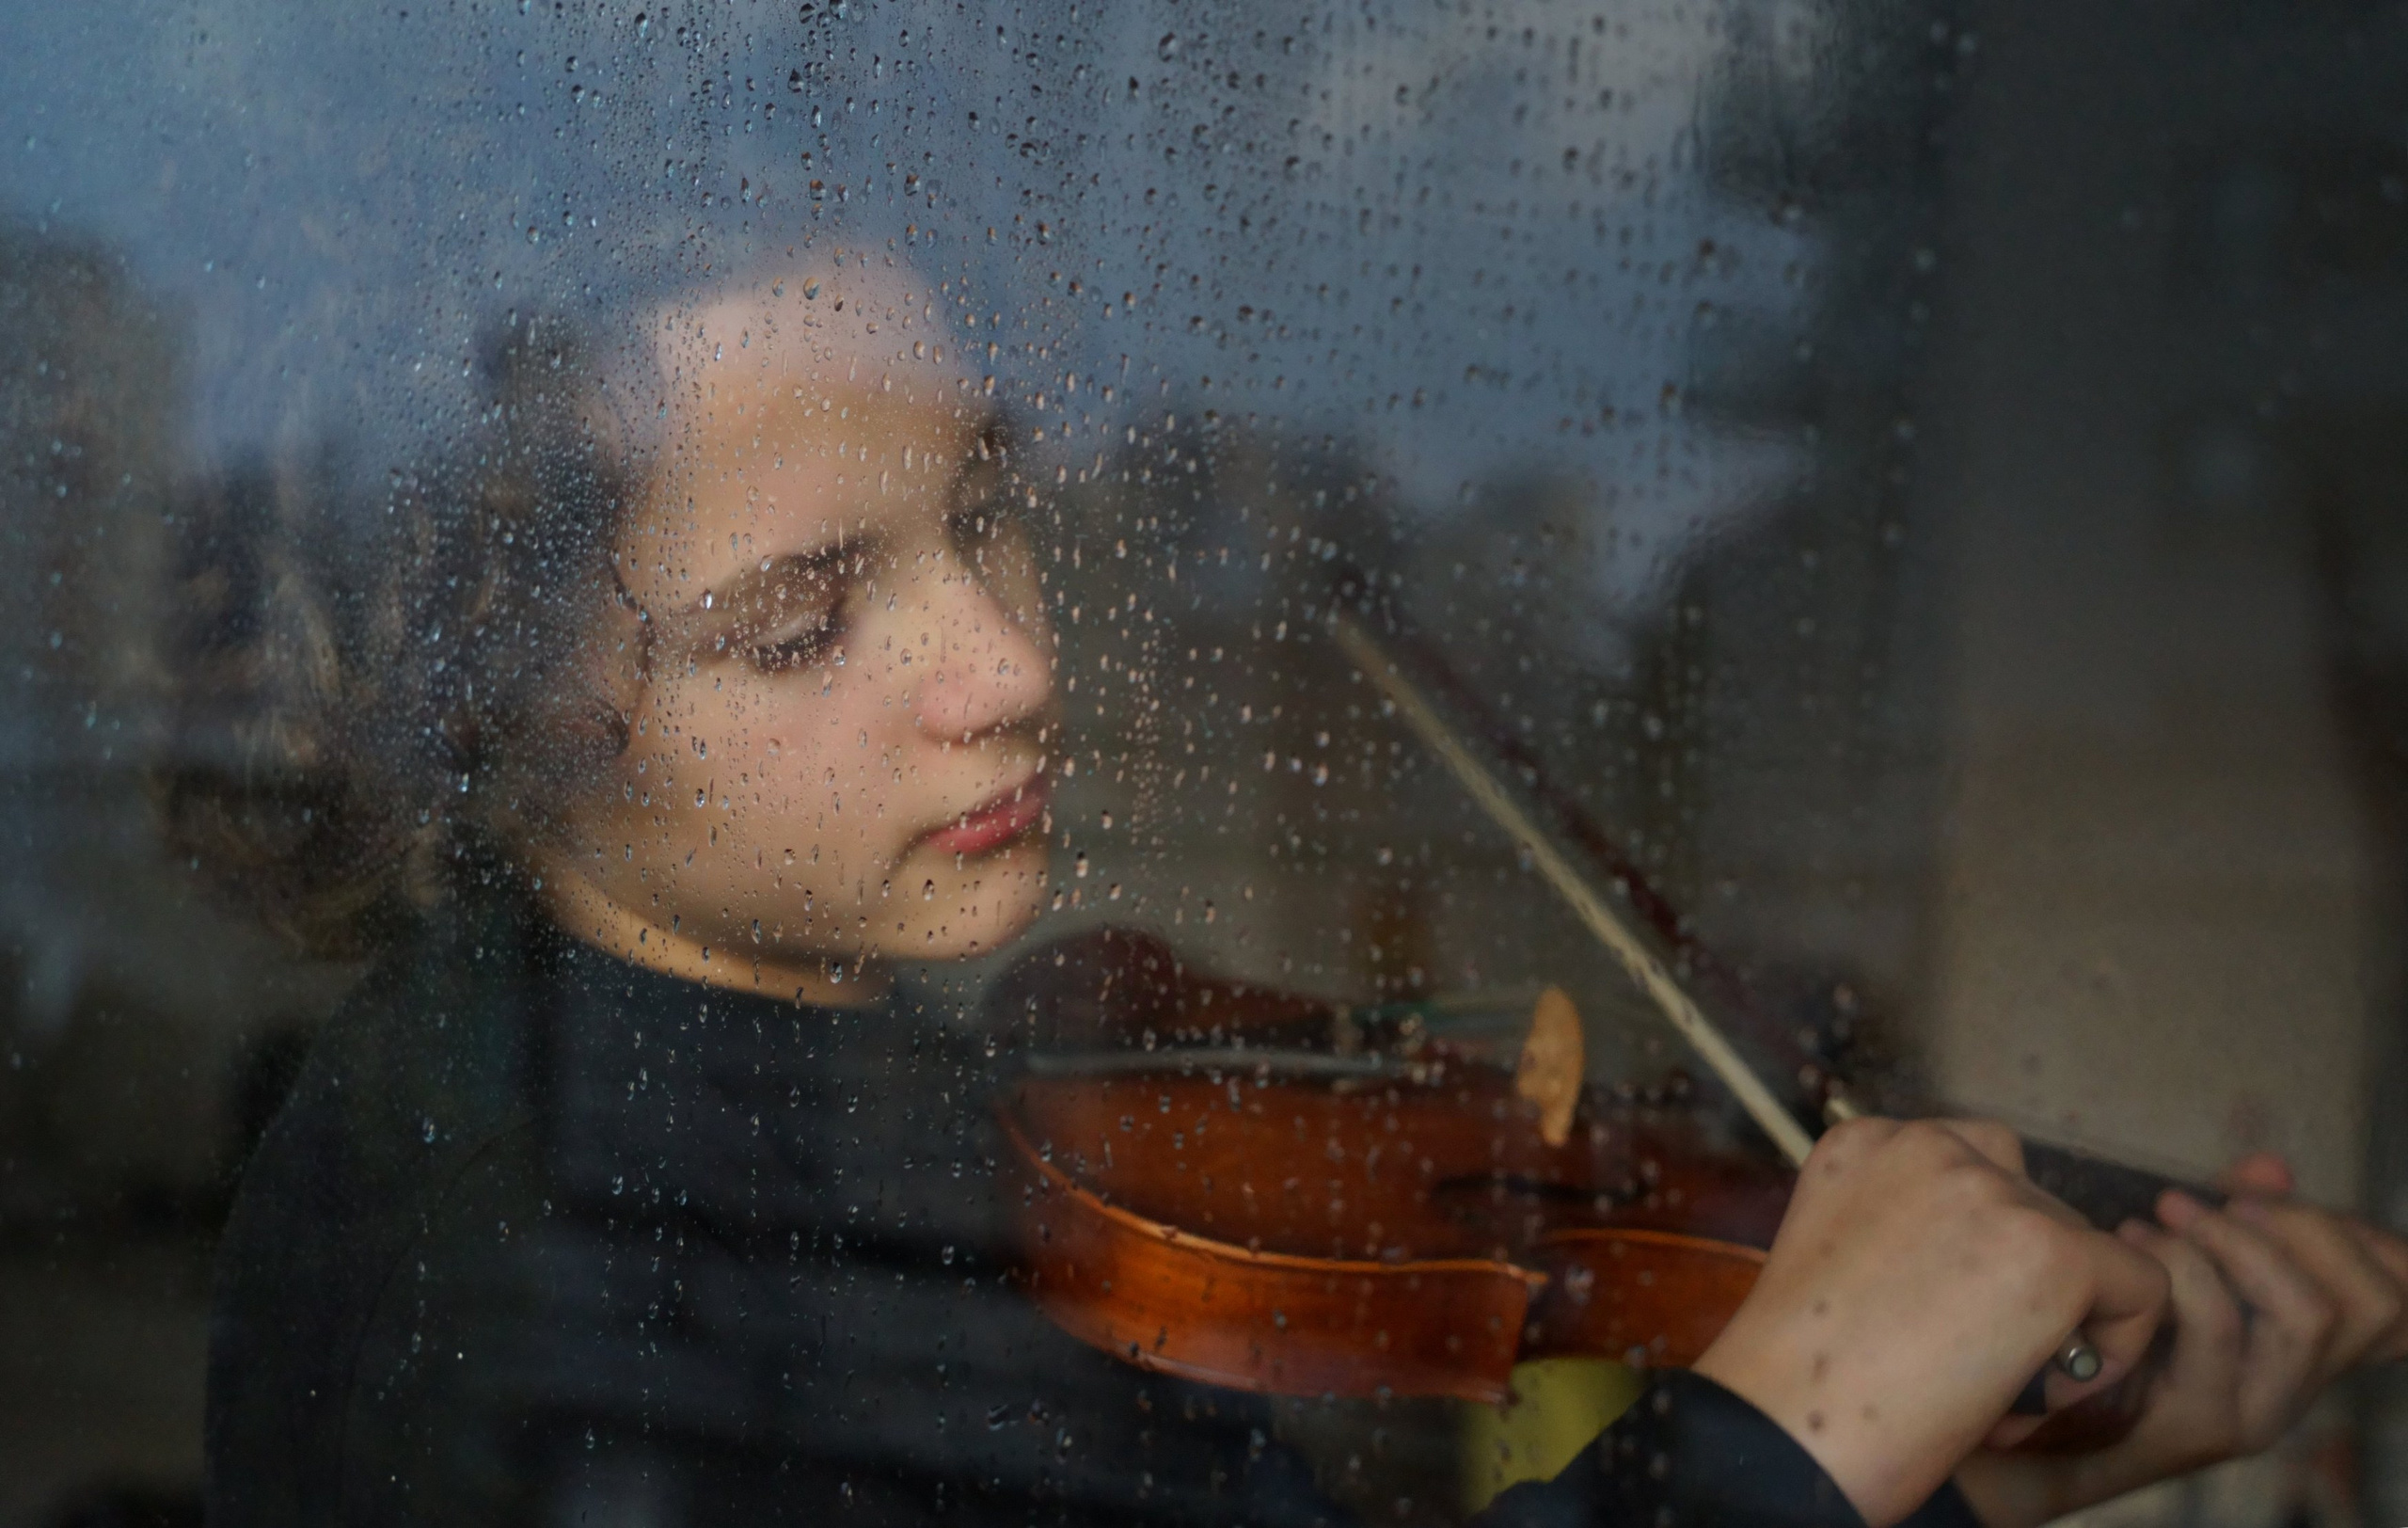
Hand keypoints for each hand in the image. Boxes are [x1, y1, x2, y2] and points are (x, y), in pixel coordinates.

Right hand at [1694, 1118, 2168, 1527]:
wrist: (1784, 1430)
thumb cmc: (1800, 1379)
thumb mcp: (1841, 1267)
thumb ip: (1904, 1234)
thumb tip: (1989, 1270)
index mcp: (1865, 1145)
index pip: (1970, 1171)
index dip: (1976, 1254)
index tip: (1937, 1322)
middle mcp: (1929, 1145)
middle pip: (2034, 1206)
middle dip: (2022, 1290)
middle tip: (1973, 1371)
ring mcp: (1991, 1191)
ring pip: (2086, 1249)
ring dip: (2062, 1320)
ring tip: (2001, 1392)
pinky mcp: (2051, 1249)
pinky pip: (2141, 1288)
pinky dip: (2113, 1351)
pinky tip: (2044, 1396)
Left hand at [1953, 1154, 2407, 1527]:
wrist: (2028, 1423)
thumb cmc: (2104, 1326)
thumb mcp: (2179, 1261)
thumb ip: (2235, 1217)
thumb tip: (2270, 1167)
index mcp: (2306, 1346)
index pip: (2397, 1303)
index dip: (2374, 1243)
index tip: (2275, 1194)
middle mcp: (2299, 1384)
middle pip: (2374, 1303)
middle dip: (2305, 1227)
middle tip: (2220, 1199)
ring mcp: (2258, 1410)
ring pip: (2309, 1313)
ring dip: (2240, 1245)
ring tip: (2166, 1216)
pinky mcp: (2202, 1424)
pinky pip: (2221, 1328)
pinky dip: (2184, 1269)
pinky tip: (2131, 1246)